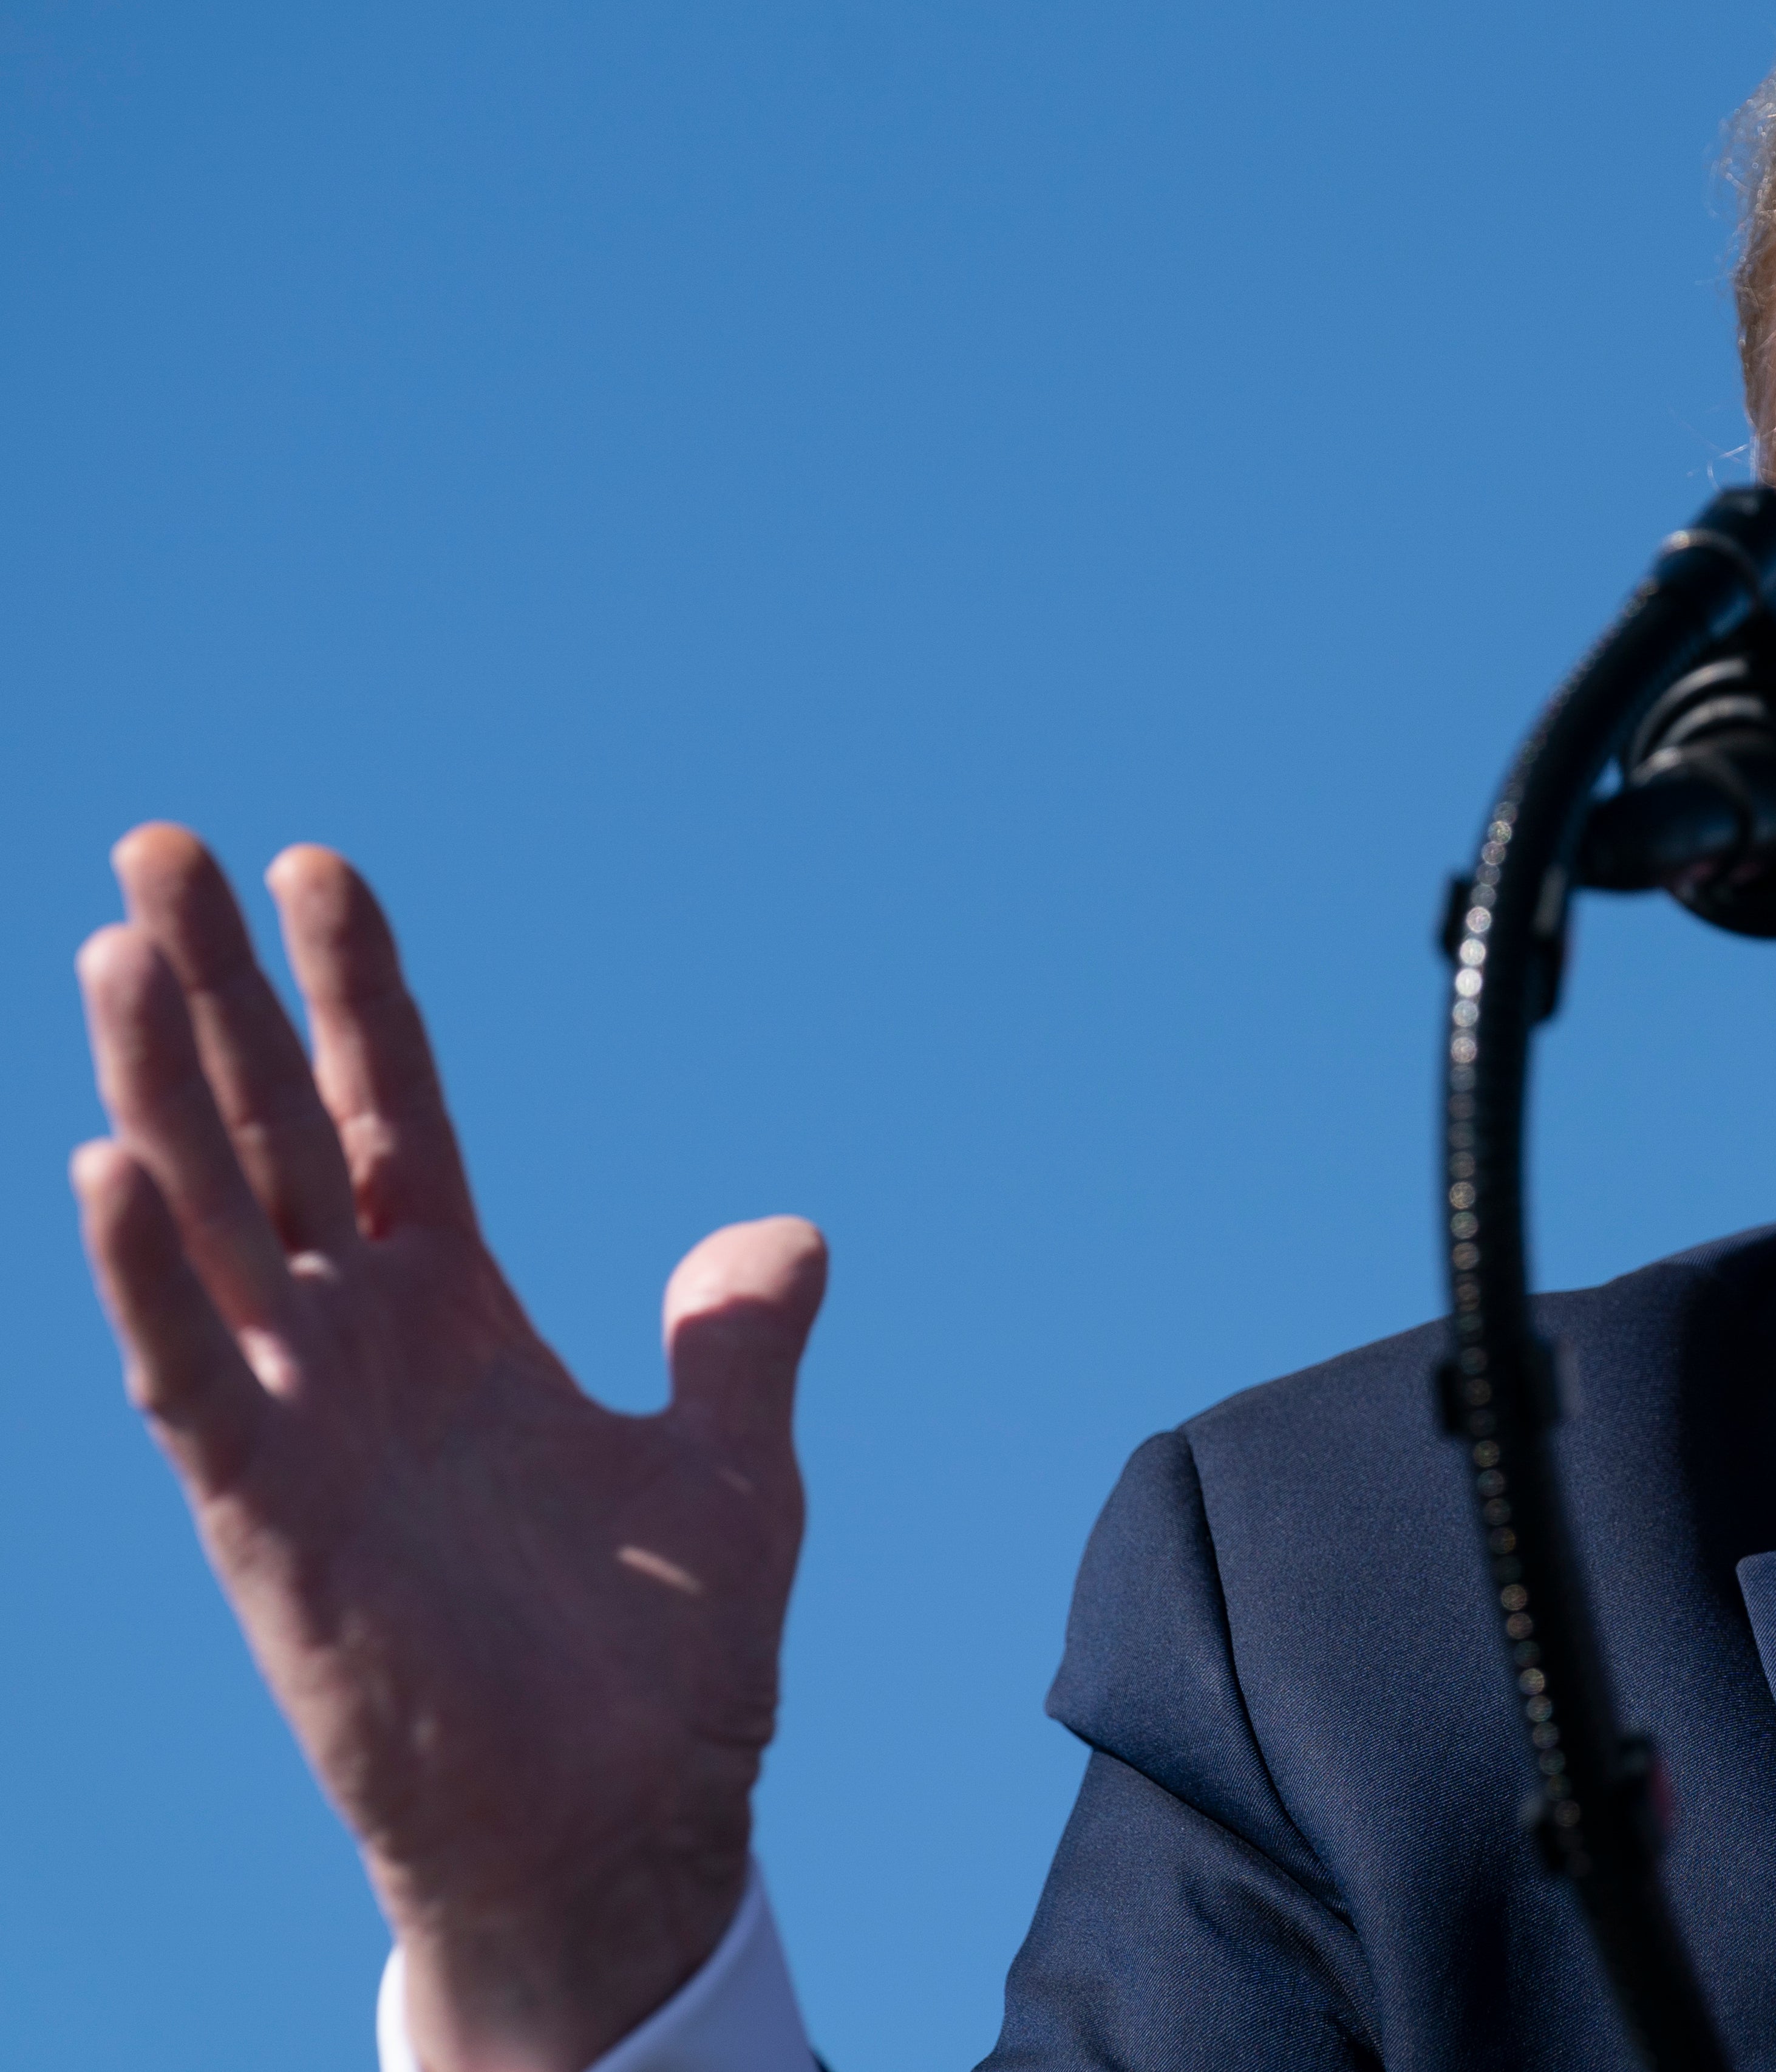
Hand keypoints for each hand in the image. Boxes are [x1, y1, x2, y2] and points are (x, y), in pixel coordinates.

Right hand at [70, 827, 827, 2071]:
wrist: (623, 1820)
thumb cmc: (658, 1660)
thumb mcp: (729, 1466)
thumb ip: (738, 1339)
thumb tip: (779, 1231)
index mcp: (460, 1315)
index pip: (391, 1113)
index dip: (353, 994)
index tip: (316, 867)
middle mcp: (362, 1348)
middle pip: (275, 1129)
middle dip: (214, 993)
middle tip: (155, 843)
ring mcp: (303, 1425)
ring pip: (212, 1221)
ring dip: (158, 1088)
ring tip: (113, 945)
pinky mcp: (268, 1518)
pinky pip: (192, 1375)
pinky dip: (150, 1277)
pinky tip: (108, 1164)